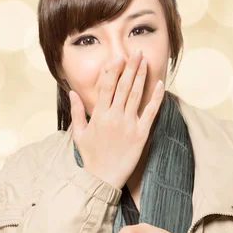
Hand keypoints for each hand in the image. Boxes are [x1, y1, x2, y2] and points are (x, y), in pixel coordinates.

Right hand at [69, 49, 164, 189]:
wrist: (102, 179)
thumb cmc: (91, 158)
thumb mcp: (79, 134)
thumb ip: (77, 112)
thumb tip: (72, 92)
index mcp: (99, 115)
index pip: (107, 87)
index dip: (113, 70)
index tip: (118, 58)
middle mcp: (114, 117)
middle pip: (123, 86)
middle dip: (130, 67)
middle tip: (137, 52)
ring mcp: (128, 125)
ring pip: (136, 95)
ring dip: (141, 76)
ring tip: (146, 61)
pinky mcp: (141, 134)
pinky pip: (150, 112)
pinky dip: (156, 98)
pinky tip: (160, 85)